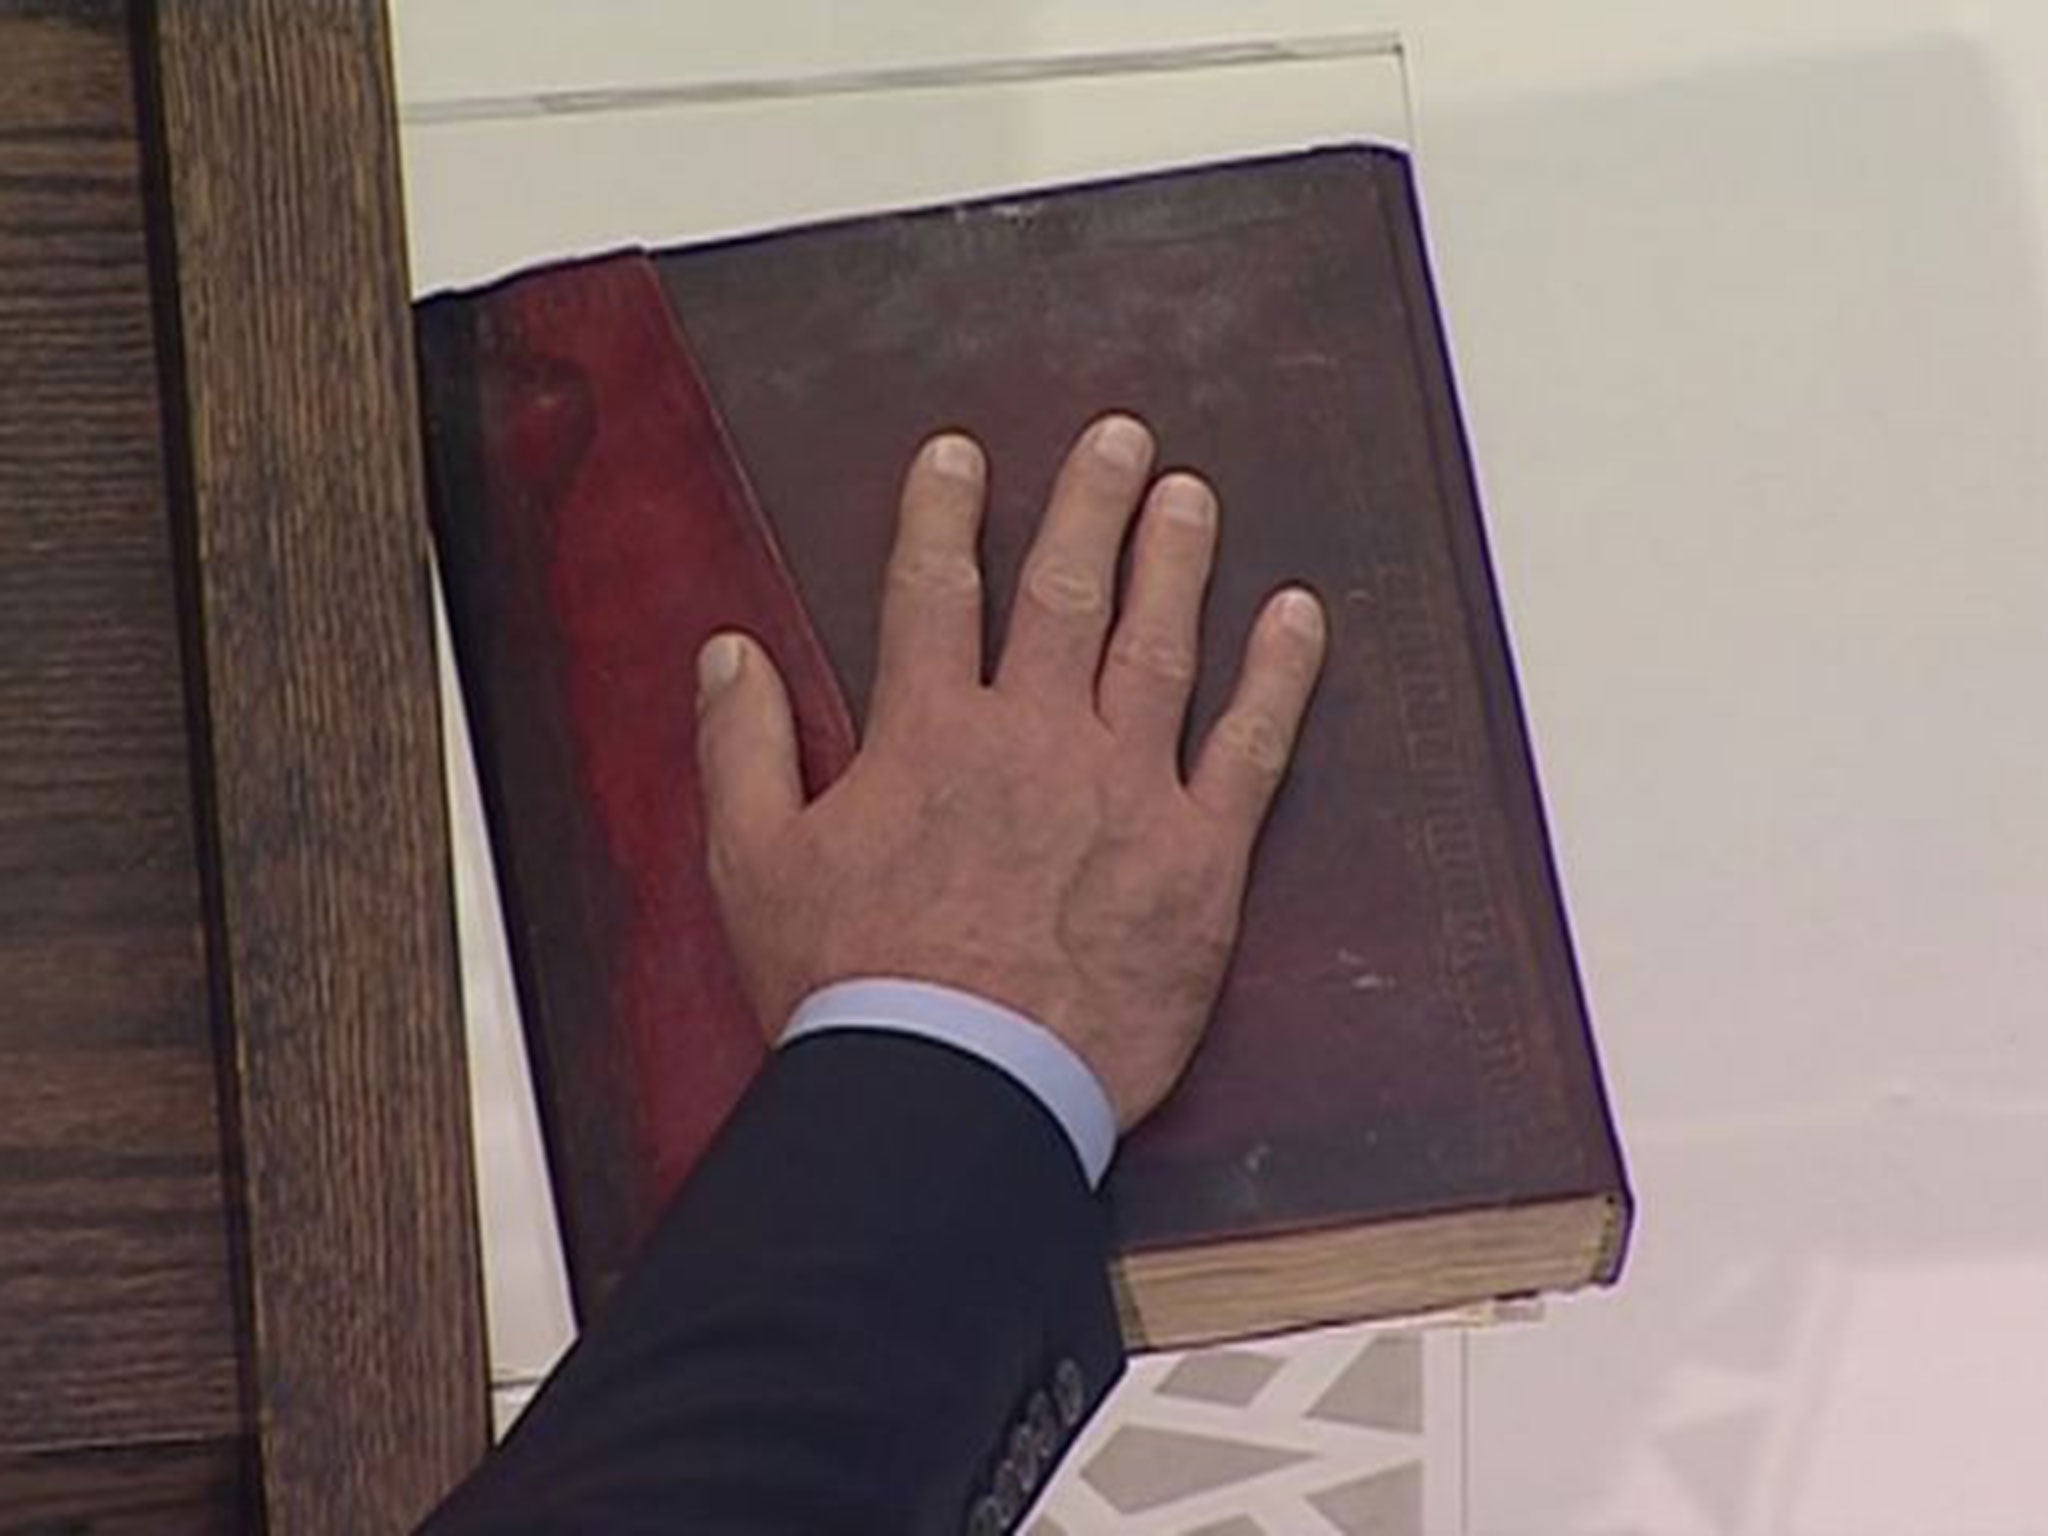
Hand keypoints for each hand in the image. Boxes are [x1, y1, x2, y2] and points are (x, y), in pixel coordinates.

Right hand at [695, 414, 1325, 1130]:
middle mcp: (1033, 738)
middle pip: (1065, 592)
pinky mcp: (1197, 858)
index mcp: (929, 735)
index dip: (944, 514)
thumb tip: (727, 653)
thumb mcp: (754, 865)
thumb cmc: (853, 988)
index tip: (960, 456)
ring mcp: (1124, 791)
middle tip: (1119, 438)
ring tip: (1190, 494)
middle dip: (1089, 504)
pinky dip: (1278, 677)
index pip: (935, 591)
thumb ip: (741, 748)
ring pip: (1158, 646)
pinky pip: (1249, 749)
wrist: (955, 1091)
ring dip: (1176, 559)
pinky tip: (1297, 617)